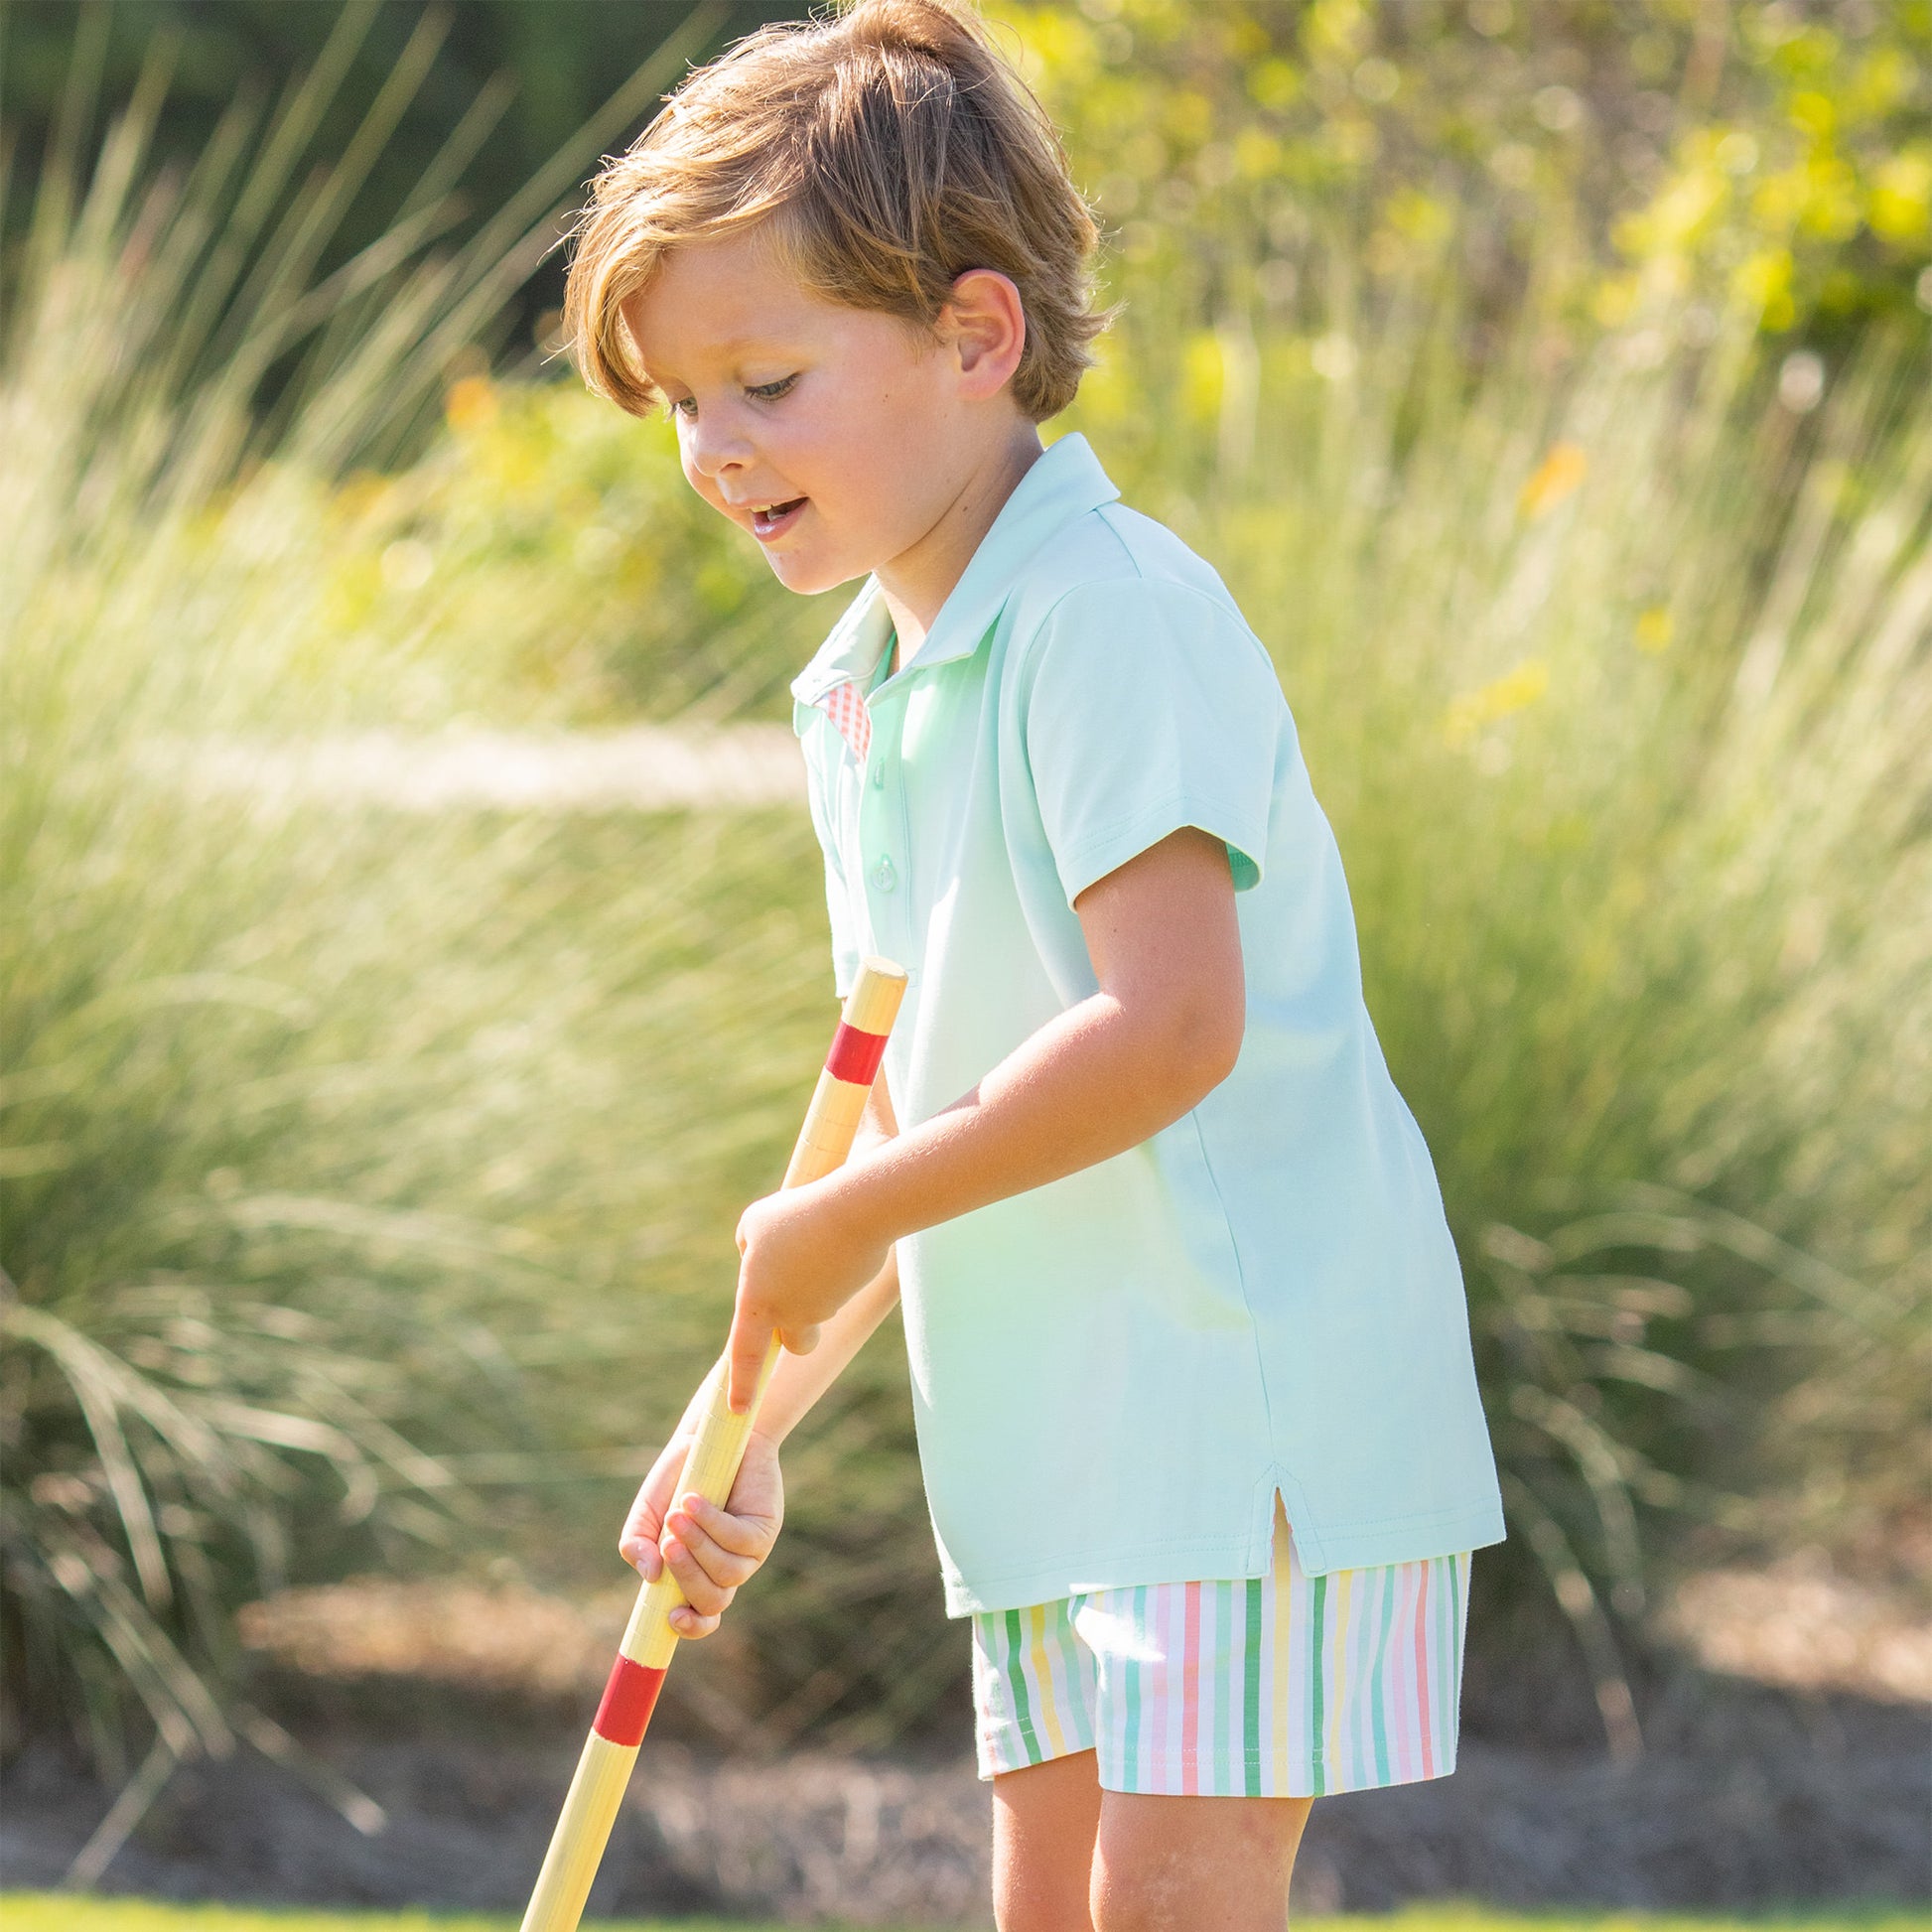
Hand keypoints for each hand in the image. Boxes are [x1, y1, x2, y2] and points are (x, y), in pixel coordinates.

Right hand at [618, 1425, 783, 1638]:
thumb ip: (636, 1544)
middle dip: (688, 1578)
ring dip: (699, 1546)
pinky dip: (713, 1523)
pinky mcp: (763, 1527)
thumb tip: (650, 1576)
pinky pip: (739, 1540)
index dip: (691, 1627)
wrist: (709, 1438)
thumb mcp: (649, 1512)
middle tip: (667, 1545)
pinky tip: (694, 1501)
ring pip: (728, 1573)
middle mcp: (725, 1569)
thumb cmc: (679, 1478)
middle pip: (713, 1601)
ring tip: (677, 1515)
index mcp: (696, 1574)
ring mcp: (748, 1552)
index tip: (672, 1618)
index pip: (701, 1617)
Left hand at [727, 1177, 890, 1409]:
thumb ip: (748, 1247)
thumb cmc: (795, 1216)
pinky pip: (837, 1284)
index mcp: (758, 1301)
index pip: (745, 1355)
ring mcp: (825, 1307)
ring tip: (814, 1237)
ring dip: (813, 1280)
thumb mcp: (754, 1224)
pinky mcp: (851, 1292)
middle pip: (793, 1343)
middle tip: (794, 1296)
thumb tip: (759, 1260)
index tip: (738, 1410)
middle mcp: (791, 1313)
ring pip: (818, 1306)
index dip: (741, 1385)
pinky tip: (836, 1240)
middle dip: (795, 1332)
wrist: (855, 1212)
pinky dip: (834, 1267)